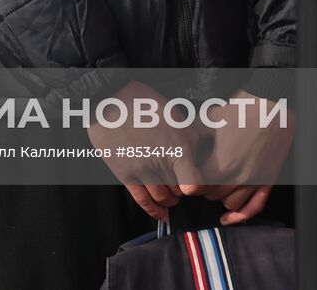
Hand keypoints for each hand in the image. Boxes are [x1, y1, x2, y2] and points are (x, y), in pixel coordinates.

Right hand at [86, 80, 208, 220]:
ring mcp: (141, 171)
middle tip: (184, 184)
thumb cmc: (146, 105)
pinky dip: (153, 211)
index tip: (199, 182)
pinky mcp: (125, 174)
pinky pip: (142, 200)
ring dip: (171, 200)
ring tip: (173, 196)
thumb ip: (196, 137)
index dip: (200, 187)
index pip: (195, 185)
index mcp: (178, 148)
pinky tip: (162, 215)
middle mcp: (160, 163)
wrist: (110, 101)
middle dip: (184, 190)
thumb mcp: (179, 115)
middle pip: (179, 192)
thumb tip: (205, 155)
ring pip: (163, 198)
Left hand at [178, 90, 294, 223]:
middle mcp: (238, 178)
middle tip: (200, 176)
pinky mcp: (268, 181)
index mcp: (222, 164)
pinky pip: (255, 206)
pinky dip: (240, 216)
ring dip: (220, 197)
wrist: (272, 105)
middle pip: (212, 195)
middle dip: (203, 186)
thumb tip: (181, 137)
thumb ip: (194, 133)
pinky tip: (227, 219)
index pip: (197, 185)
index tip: (188, 171)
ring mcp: (255, 181)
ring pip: (230, 203)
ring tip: (214, 186)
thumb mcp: (211, 118)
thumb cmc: (242, 109)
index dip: (190, 178)